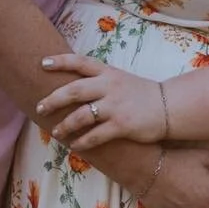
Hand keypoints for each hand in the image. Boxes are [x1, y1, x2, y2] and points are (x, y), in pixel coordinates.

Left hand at [36, 53, 165, 150]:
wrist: (168, 107)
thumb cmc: (141, 94)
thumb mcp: (120, 79)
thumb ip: (99, 80)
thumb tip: (72, 87)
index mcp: (108, 72)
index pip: (81, 62)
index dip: (60, 61)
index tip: (42, 63)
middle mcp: (110, 86)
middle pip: (74, 90)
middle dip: (53, 100)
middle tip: (39, 107)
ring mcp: (115, 106)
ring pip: (81, 116)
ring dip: (64, 126)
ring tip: (56, 132)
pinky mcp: (122, 125)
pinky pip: (95, 136)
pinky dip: (82, 142)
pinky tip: (75, 146)